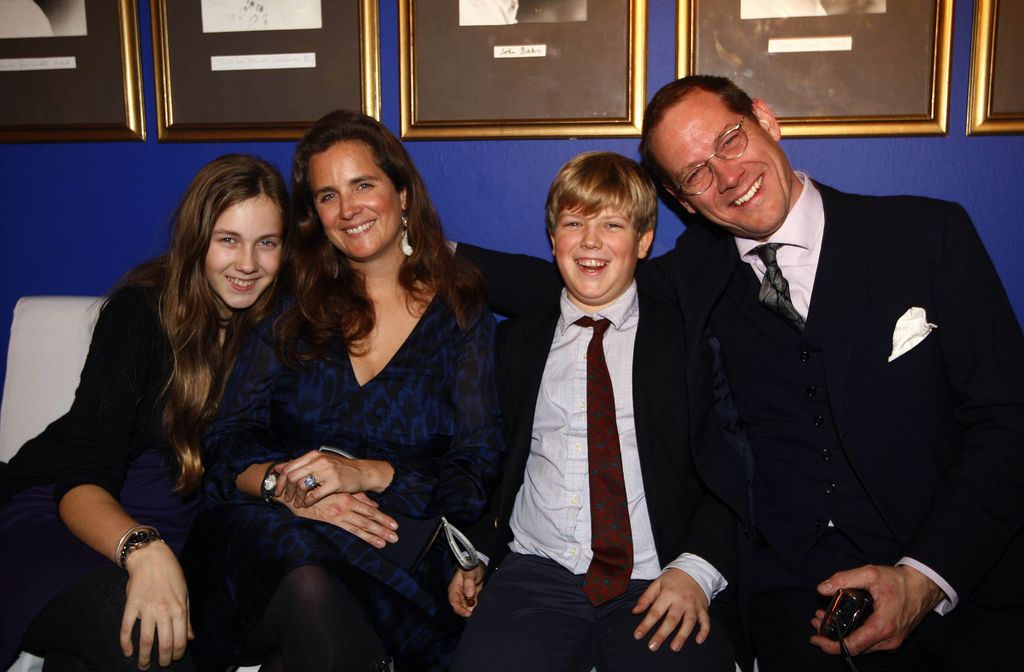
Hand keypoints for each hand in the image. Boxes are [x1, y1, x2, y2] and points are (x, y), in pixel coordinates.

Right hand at [120, 541, 192, 669]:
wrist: (151, 558)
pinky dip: (125, 644)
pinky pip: (126, 629)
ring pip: (145, 640)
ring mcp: (146, 609)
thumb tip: (190, 638)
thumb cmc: (172, 576)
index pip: (179, 640)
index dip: (177, 654)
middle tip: (160, 665)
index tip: (173, 658)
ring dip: (144, 657)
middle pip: (163, 644)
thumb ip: (188, 618)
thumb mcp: (185, 595)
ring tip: (144, 665)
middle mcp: (163, 612)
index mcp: (179, 610)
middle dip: (162, 659)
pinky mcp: (130, 606)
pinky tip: (128, 652)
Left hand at [275, 450, 393, 505]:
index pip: (289, 467)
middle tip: (286, 498)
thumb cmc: (339, 468)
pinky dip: (308, 501)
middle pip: (292, 476)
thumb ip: (299, 464)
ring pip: (302, 485)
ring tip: (297, 503)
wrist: (362, 472)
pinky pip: (315, 494)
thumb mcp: (319, 462)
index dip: (280, 480)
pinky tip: (307, 503)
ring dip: (297, 497)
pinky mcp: (335, 483)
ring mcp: (328, 471)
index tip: (278, 490)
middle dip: (286, 490)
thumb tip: (277, 468)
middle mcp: (319, 461)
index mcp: (313, 455)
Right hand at [281, 491, 398, 547]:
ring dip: (377, 533)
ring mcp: (340, 514)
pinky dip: (364, 536)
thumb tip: (374, 504)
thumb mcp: (339, 490)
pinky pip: (351, 529)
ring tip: (389, 541)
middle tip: (396, 536)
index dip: (383, 518)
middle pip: (369, 518)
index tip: (395, 525)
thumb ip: (357, 497)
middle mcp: (347, 505)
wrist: (296, 490)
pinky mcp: (331, 519)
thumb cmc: (318, 489)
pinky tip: (375, 542)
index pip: (370, 509)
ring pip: (362, 525)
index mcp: (349, 497)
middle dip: (383, 527)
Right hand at [448, 565, 485, 616]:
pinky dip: (476, 607)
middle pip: (460, 607)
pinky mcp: (472, 598)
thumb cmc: (471, 567)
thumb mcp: (470, 573)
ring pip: (467, 608)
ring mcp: (465, 597)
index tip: (468, 614)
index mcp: (454, 589)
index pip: (454, 602)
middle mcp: (459, 595)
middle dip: (467, 612)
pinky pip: (473, 605)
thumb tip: (469, 594)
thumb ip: (469, 583)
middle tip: (476, 614)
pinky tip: (481, 608)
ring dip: (473, 610)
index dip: (460, 609)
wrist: (478, 566)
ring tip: (480, 611)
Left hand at [631, 568, 710, 651]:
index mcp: (668, 594)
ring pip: (689, 623)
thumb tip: (634, 612)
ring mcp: (693, 606)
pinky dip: (704, 632)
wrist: (694, 570)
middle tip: (652, 647)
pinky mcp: (703, 609)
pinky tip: (699, 641)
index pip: (655, 612)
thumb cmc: (673, 579)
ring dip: (682, 636)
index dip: (646, 624)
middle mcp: (681, 601)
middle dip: (662, 634)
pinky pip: (705, 622)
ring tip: (674, 648)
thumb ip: (646, 598)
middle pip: (671, 620)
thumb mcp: (657, 583)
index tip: (638, 635)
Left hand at [810, 564, 944, 655]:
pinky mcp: (893, 638)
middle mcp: (888, 640)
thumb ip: (844, 579)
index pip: (852, 646)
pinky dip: (853, 634)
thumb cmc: (899, 581)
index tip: (815, 638)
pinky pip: (869, 642)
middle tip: (816, 620)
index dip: (830, 645)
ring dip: (841, 635)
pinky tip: (843, 621)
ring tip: (825, 618)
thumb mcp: (870, 573)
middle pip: (854, 648)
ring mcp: (892, 642)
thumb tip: (822, 589)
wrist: (924, 586)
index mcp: (883, 627)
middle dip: (831, 637)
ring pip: (861, 646)